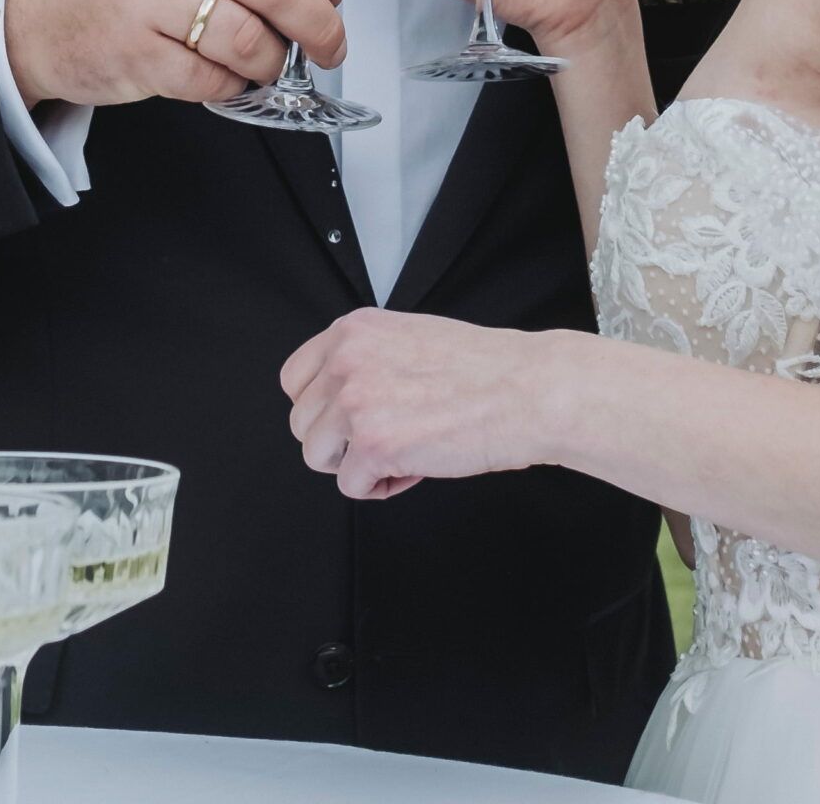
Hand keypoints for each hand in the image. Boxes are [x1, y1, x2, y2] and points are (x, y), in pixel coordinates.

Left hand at [281, 307, 561, 501]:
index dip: (321, 409)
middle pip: (302, 423)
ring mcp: (356, 401)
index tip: (348, 419)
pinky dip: (381, 487)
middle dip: (340, 441)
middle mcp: (346, 360)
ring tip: (401, 451)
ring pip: (317, 456)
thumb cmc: (482, 368)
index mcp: (352, 331)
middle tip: (385, 438)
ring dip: (356, 464)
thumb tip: (336, 396)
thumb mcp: (407, 338)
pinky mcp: (374, 444)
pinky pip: (351, 486)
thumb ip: (365, 359)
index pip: (294, 379)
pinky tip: (416, 465)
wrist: (526, 389)